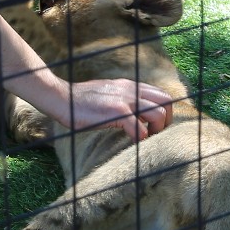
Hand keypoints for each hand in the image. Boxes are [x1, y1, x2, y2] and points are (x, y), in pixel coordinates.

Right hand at [36, 76, 174, 141]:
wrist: (62, 98)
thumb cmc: (81, 101)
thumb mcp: (109, 94)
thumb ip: (124, 99)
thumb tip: (135, 114)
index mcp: (131, 86)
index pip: (162, 94)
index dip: (165, 112)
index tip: (155, 127)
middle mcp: (131, 90)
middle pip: (167, 101)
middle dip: (166, 121)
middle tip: (155, 134)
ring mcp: (125, 100)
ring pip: (159, 113)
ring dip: (157, 130)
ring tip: (145, 139)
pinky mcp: (116, 112)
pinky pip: (139, 128)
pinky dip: (140, 138)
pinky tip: (132, 142)